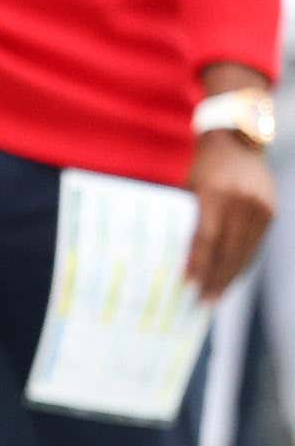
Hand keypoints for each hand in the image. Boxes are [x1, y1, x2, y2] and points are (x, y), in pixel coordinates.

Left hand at [189, 130, 275, 300]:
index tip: (188, 285)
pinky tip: (231, 277)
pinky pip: (255, 244)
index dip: (198, 263)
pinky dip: (242, 262)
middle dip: (215, 278)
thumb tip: (175, 257)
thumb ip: (187, 218)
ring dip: (230, 276)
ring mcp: (260, 206)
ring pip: (244, 250)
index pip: (207, 237)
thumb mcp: (189, 188)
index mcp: (215, 193)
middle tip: (203, 302)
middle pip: (228, 249)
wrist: (237, 143)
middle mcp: (241, 200)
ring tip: (216, 296)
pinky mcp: (271, 210)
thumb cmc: (203, 168)